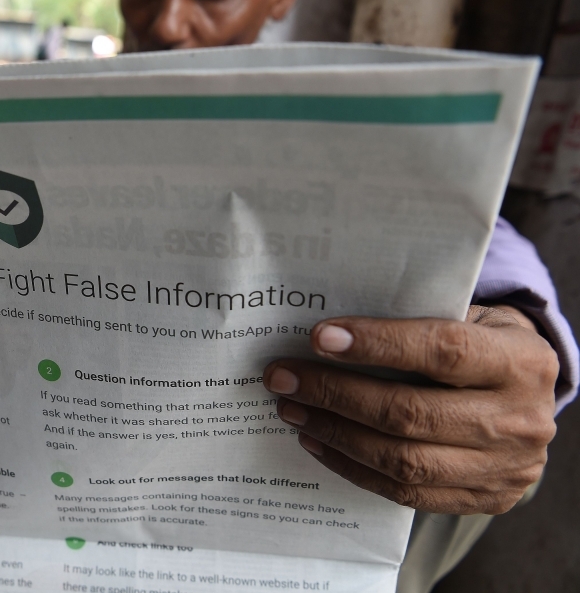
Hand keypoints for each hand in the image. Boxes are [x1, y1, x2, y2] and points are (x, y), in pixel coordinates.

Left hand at [264, 306, 558, 514]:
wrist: (532, 398)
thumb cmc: (484, 344)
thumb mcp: (472, 317)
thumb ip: (418, 318)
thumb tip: (331, 331)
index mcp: (520, 362)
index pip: (442, 351)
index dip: (377, 344)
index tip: (318, 337)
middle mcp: (519, 419)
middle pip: (411, 413)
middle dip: (335, 394)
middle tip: (283, 377)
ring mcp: (505, 468)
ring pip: (404, 461)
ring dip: (335, 434)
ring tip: (292, 410)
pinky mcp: (485, 499)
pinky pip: (407, 494)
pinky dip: (354, 467)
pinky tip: (318, 442)